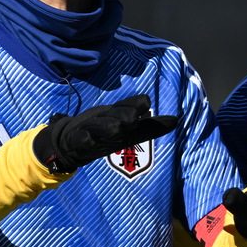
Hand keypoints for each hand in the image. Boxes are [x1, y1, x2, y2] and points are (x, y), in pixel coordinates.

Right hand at [33, 94, 177, 173]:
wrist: (70, 142)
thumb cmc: (104, 132)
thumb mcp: (128, 131)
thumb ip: (150, 127)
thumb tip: (176, 120)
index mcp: (118, 114)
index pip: (129, 105)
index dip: (136, 105)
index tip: (145, 104)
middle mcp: (106, 119)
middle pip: (116, 114)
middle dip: (124, 115)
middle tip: (133, 118)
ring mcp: (91, 129)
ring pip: (100, 125)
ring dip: (108, 126)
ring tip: (116, 129)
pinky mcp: (78, 141)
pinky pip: (81, 139)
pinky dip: (85, 139)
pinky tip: (89, 140)